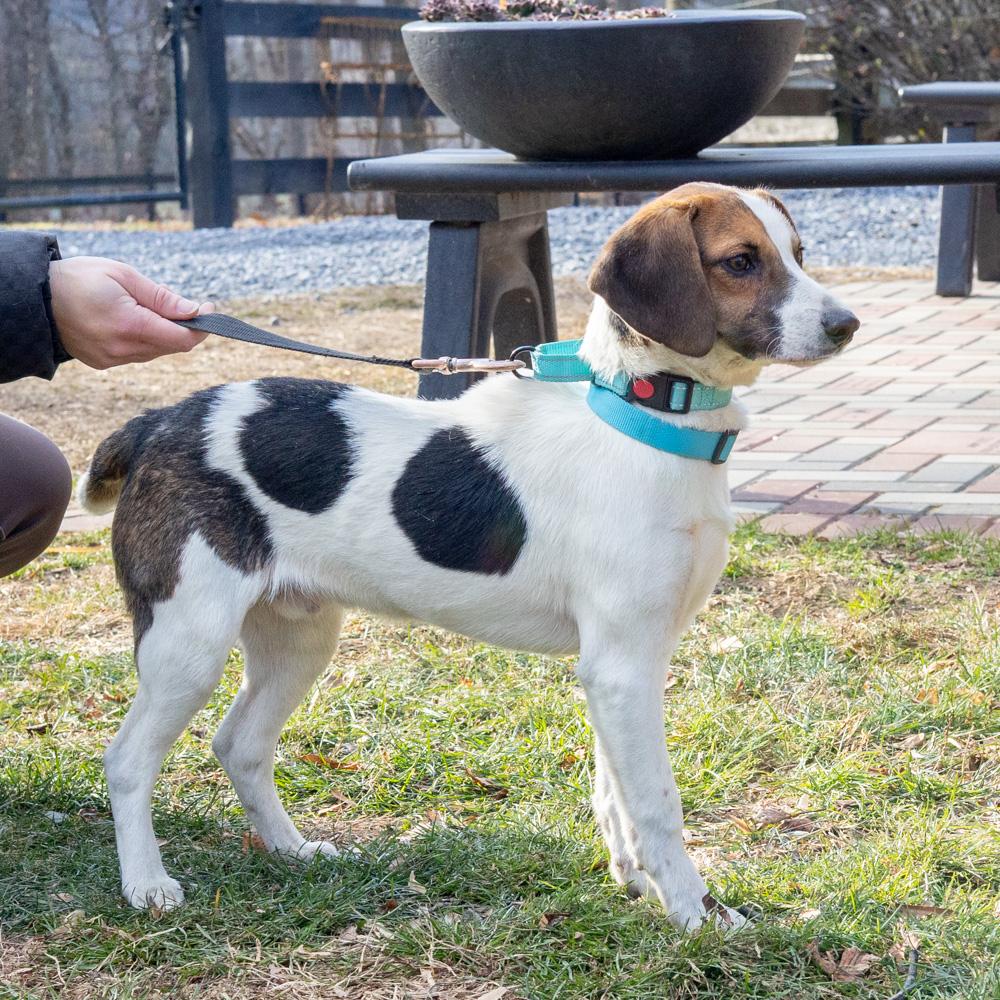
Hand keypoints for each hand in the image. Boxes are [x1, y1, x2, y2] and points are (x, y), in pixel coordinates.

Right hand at [48, 256, 213, 369]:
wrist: (36, 298)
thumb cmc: (79, 279)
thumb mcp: (123, 276)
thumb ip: (161, 297)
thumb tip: (194, 311)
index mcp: (130, 326)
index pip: (181, 339)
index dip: (200, 328)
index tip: (209, 310)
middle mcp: (122, 349)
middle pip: (172, 347)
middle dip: (184, 328)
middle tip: (185, 307)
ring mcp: (112, 360)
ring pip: (156, 352)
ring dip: (163, 334)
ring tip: (150, 310)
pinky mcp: (104, 363)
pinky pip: (137, 355)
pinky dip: (145, 340)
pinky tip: (133, 322)